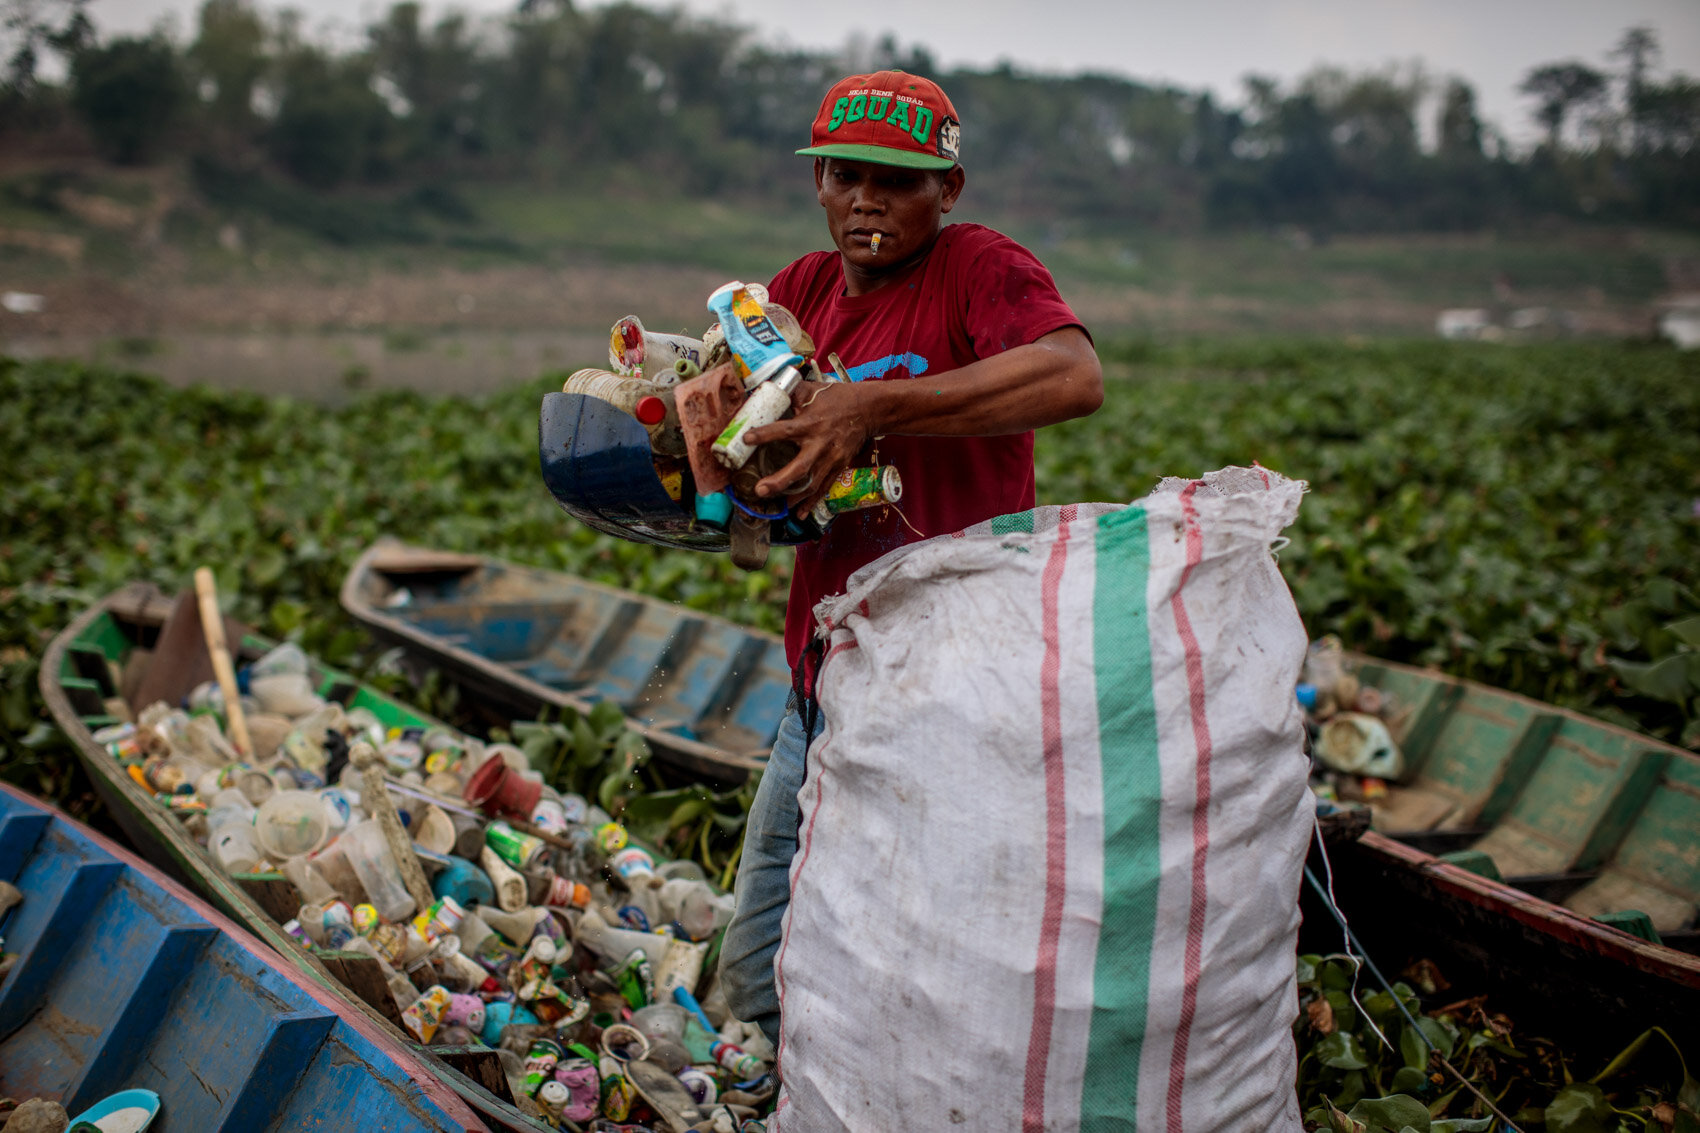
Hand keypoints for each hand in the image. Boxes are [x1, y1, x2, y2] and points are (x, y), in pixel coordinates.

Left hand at [742, 380, 874, 510]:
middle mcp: (821, 444)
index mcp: (811, 423)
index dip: (765, 434)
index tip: (746, 439)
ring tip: (775, 507)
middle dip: (779, 481)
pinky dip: (811, 503)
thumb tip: (766, 398)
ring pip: (812, 484)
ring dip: (793, 498)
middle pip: (800, 467)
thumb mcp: (813, 390)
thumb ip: (790, 395)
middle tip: (760, 490)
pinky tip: (799, 514)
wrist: (869, 410)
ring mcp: (831, 459)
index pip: (785, 430)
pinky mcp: (839, 467)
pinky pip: (824, 488)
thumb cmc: (838, 397)